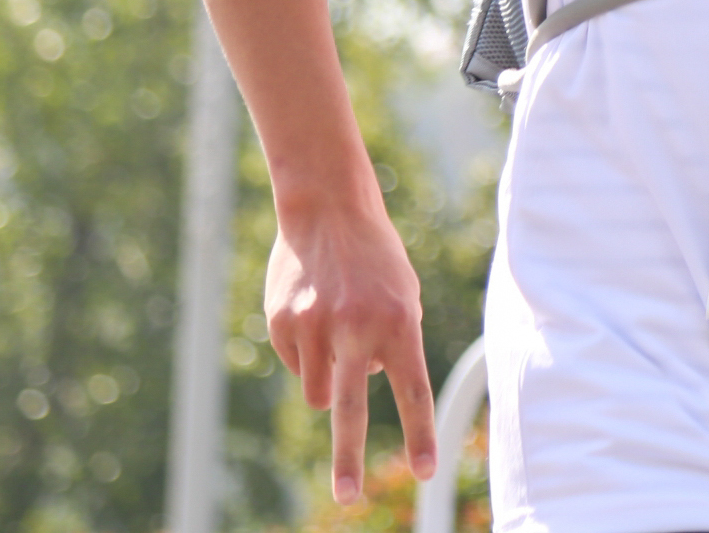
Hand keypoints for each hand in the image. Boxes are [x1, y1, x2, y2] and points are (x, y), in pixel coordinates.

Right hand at [265, 195, 436, 502]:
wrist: (329, 210)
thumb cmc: (376, 260)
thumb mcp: (404, 295)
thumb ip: (395, 345)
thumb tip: (364, 390)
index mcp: (399, 321)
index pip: (413, 389)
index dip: (418, 433)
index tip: (425, 471)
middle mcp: (357, 327)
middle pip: (350, 409)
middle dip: (349, 460)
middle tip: (349, 498)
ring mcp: (316, 327)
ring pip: (318, 394)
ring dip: (328, 382)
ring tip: (337, 338)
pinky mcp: (283, 324)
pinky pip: (296, 367)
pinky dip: (306, 355)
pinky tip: (313, 316)